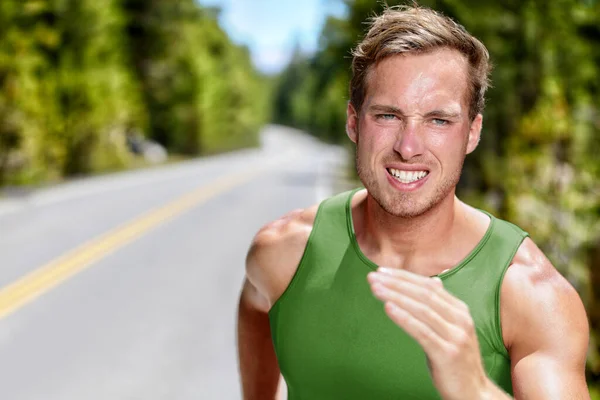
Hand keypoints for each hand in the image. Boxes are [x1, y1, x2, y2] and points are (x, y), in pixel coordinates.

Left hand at [367, 267, 489, 399]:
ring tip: (376, 289)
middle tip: (372, 277)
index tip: (381, 271)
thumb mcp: (452, 328)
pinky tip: (388, 308)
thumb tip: (434, 281)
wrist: (474, 393)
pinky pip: (422, 331)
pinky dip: (404, 318)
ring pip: (421, 310)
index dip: (403, 277)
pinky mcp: (447, 353)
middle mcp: (460, 319)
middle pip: (423, 294)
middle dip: (395, 283)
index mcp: (460, 310)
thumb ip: (442, 306)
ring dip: (396, 297)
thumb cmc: (457, 359)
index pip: (428, 286)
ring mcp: (455, 336)